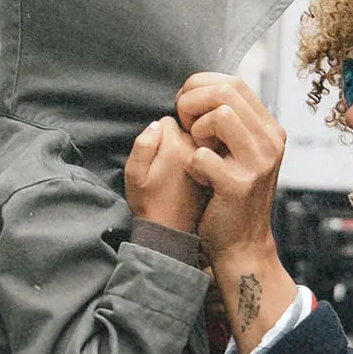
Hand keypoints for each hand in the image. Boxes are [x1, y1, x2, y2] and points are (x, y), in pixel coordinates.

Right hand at [125, 117, 208, 233]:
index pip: (167, 121)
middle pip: (185, 127)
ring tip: (178, 172)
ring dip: (188, 148)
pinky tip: (192, 176)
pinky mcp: (218, 168)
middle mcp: (196, 147)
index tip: (155, 156)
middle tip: (166, 165)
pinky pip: (207, 152)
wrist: (172, 232)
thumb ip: (143, 145)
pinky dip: (201, 158)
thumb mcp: (134, 175)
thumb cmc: (149, 203)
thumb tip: (157, 124)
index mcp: (175, 145)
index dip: (157, 136)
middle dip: (174, 139)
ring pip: (197, 139)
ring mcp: (210, 157)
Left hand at [176, 73, 297, 353]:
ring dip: (196, 130)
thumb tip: (204, 88)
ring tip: (196, 149)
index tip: (187, 107)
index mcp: (270, 129)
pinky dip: (192, 164)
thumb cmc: (231, 194)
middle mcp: (271, 141)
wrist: (242, 245)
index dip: (201, 86)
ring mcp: (259, 163)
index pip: (234, 82)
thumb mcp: (242, 152)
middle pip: (226, 91)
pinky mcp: (239, 185)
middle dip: (193, 102)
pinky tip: (201, 177)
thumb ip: (232, 122)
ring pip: (219, 115)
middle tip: (185, 126)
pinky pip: (202, 155)